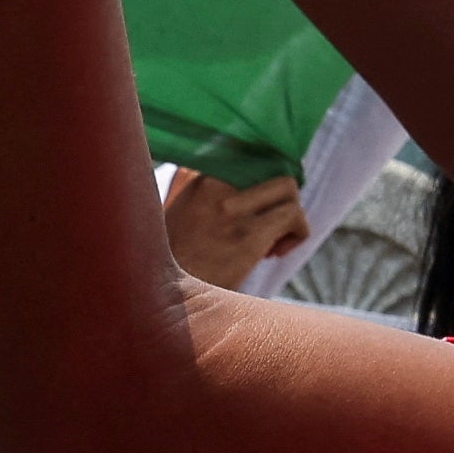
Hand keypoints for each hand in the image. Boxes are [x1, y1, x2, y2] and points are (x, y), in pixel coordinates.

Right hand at [162, 168, 309, 294]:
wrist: (156, 298)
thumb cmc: (172, 264)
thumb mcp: (178, 213)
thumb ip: (206, 193)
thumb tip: (242, 184)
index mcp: (197, 176)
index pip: (250, 154)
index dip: (263, 179)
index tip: (258, 205)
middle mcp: (213, 184)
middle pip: (272, 165)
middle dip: (278, 196)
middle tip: (267, 227)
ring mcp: (230, 209)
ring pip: (288, 188)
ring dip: (289, 215)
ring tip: (269, 244)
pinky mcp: (247, 236)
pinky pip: (294, 215)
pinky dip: (297, 233)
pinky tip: (273, 254)